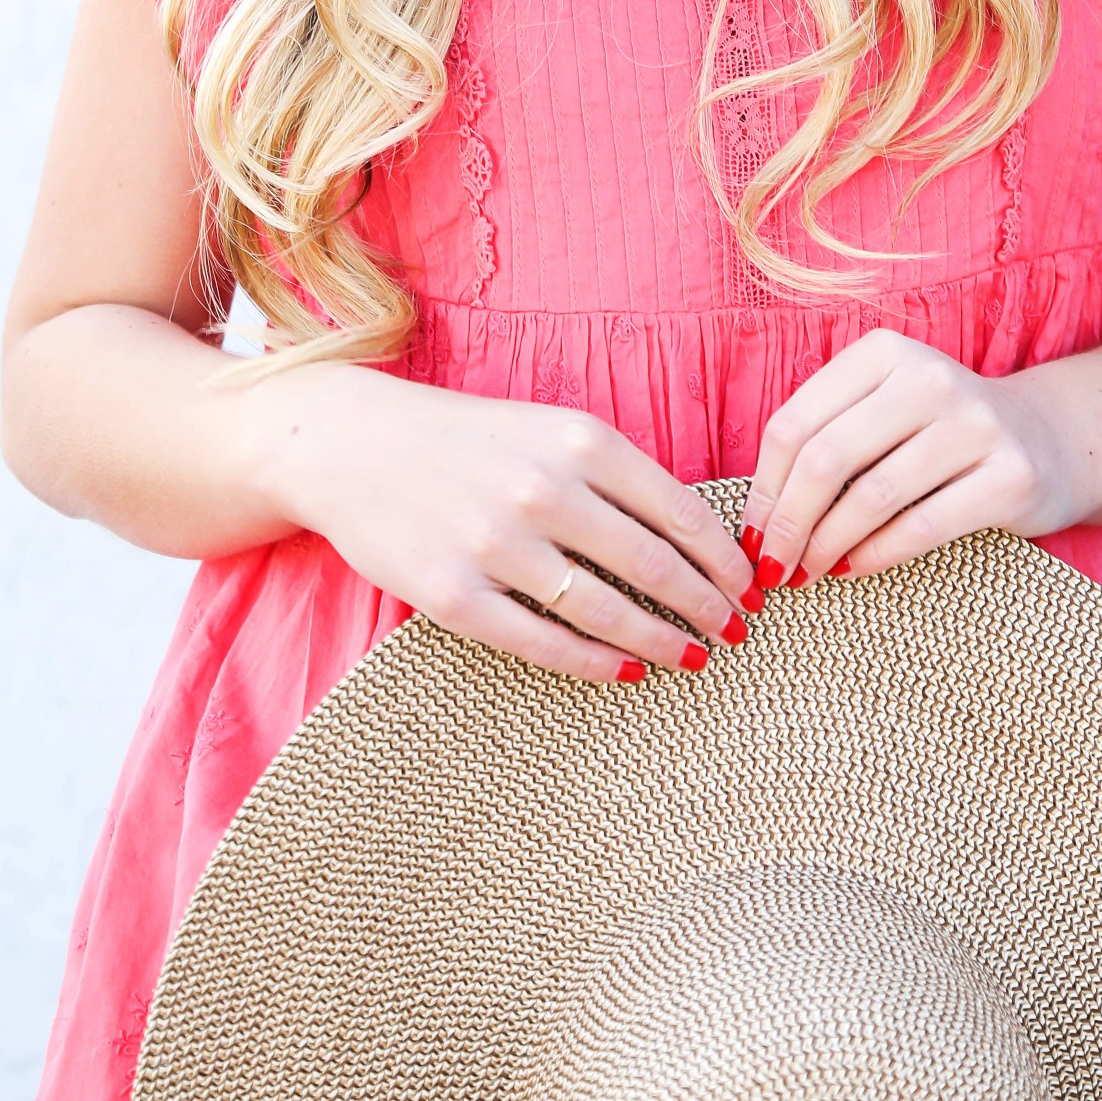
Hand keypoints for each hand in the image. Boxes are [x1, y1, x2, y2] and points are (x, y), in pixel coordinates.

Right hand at [255, 368, 754, 681]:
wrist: (349, 445)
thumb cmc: (465, 439)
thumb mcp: (549, 429)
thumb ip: (615, 474)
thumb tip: (696, 536)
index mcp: (580, 441)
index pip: (681, 511)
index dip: (725, 560)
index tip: (752, 588)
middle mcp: (546, 491)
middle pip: (657, 567)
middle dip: (709, 607)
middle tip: (737, 633)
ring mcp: (498, 546)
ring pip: (608, 611)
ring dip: (663, 641)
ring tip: (692, 658)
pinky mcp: (456, 596)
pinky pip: (544, 643)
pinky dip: (596, 663)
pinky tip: (625, 671)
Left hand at [742, 331, 1097, 591]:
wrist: (1050, 441)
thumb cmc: (939, 434)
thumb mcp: (883, 410)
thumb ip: (825, 439)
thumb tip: (759, 514)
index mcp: (884, 353)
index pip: (796, 422)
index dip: (763, 487)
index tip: (751, 533)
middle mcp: (930, 378)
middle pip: (826, 459)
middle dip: (787, 523)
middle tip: (772, 566)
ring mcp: (977, 425)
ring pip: (871, 497)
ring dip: (826, 546)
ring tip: (807, 573)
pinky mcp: (1011, 476)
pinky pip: (922, 527)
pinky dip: (875, 556)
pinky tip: (852, 570)